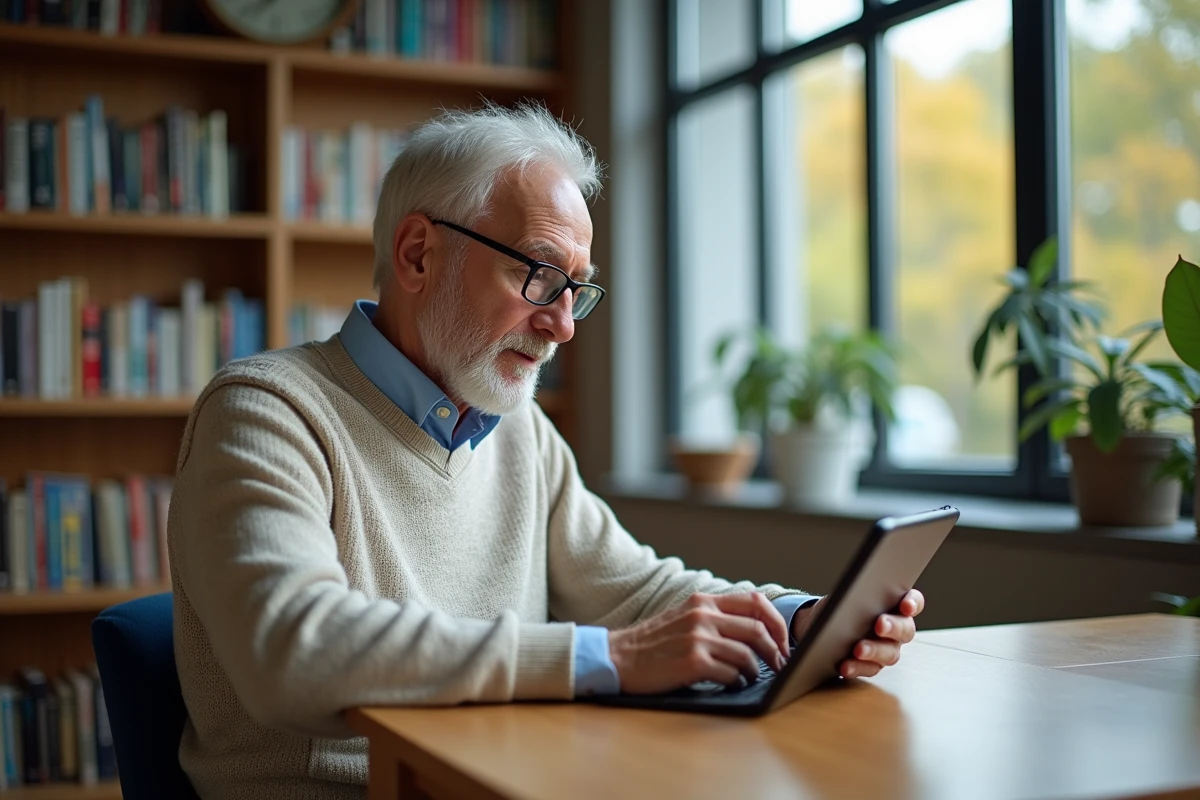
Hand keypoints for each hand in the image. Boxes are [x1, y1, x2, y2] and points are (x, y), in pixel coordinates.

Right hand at [608, 592, 789, 693]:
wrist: (617, 657)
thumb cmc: (652, 642)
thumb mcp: (683, 617)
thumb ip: (713, 616)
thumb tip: (753, 629)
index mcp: (703, 601)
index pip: (755, 602)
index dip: (777, 623)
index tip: (782, 640)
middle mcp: (702, 615)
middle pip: (757, 629)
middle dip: (776, 650)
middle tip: (779, 664)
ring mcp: (697, 638)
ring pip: (747, 654)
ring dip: (756, 670)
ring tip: (752, 677)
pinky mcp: (692, 662)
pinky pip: (731, 673)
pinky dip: (738, 681)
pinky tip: (733, 684)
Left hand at [792, 589, 924, 679]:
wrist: (824, 627)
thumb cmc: (840, 606)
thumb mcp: (846, 595)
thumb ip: (856, 593)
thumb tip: (853, 593)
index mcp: (895, 605)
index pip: (914, 601)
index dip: (913, 603)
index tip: (906, 606)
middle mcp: (897, 628)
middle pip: (905, 629)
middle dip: (894, 627)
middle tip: (880, 625)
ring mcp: (887, 649)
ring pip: (890, 653)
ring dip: (874, 650)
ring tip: (858, 649)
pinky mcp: (873, 666)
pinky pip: (869, 669)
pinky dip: (857, 667)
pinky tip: (845, 666)